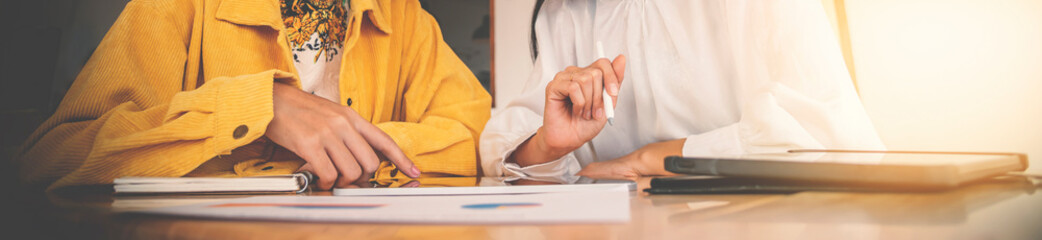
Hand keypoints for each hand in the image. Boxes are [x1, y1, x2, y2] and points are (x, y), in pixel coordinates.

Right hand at [265, 83, 419, 189]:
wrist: (272, 101)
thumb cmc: (300, 111)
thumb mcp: (332, 115)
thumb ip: (350, 133)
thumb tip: (363, 158)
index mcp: (352, 117)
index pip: (384, 140)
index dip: (401, 159)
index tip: (413, 171)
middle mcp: (343, 124)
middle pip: (370, 163)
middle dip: (362, 177)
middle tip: (348, 177)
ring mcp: (327, 134)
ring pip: (351, 172)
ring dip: (341, 181)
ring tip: (329, 175)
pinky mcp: (310, 144)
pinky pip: (328, 174)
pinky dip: (325, 182)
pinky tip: (318, 176)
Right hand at [509, 55, 626, 166]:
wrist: (571, 140)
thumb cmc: (586, 124)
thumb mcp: (608, 103)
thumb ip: (615, 81)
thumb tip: (621, 58)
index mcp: (589, 75)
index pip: (603, 63)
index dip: (611, 78)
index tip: (613, 95)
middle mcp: (576, 73)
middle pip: (596, 73)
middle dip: (599, 97)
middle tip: (594, 111)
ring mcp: (563, 78)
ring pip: (585, 80)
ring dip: (588, 102)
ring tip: (584, 113)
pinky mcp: (553, 86)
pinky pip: (573, 88)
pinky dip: (579, 103)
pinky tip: (575, 110)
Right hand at [576, 139, 683, 179]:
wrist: (700, 152)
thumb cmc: (682, 163)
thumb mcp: (659, 180)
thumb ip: (642, 186)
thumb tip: (635, 189)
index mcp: (638, 161)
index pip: (610, 167)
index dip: (594, 171)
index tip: (582, 172)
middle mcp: (641, 155)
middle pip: (616, 166)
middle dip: (602, 170)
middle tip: (586, 173)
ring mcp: (648, 154)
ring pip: (628, 165)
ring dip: (616, 170)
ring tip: (603, 174)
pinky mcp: (656, 155)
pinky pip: (637, 163)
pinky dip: (628, 168)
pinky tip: (630, 174)